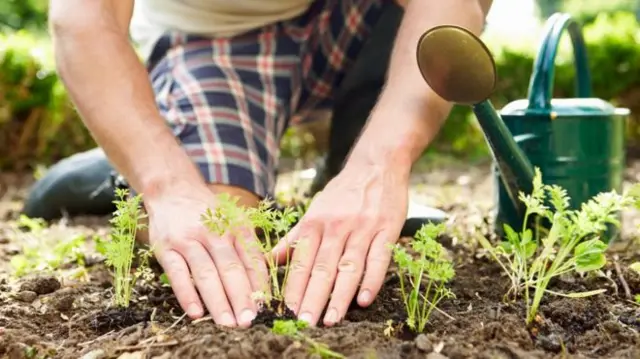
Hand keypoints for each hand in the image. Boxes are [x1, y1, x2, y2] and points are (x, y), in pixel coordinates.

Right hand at [145, 183, 267, 327]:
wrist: (173, 189)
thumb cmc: (209, 213)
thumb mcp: (233, 221)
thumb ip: (247, 248)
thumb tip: (262, 285)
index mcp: (235, 227)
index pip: (251, 259)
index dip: (259, 285)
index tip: (265, 308)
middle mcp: (214, 232)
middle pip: (230, 268)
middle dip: (241, 297)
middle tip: (248, 321)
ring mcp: (188, 239)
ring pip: (206, 273)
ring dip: (218, 300)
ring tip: (227, 323)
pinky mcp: (166, 248)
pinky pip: (177, 273)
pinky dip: (187, 294)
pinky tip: (196, 313)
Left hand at [271, 162, 408, 325]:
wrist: (376, 165)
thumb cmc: (342, 192)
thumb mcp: (314, 211)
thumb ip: (294, 238)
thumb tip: (268, 260)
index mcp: (315, 223)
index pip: (302, 261)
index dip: (294, 287)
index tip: (286, 312)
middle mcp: (336, 227)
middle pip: (322, 267)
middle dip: (312, 297)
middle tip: (305, 323)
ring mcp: (363, 229)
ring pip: (349, 266)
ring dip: (340, 295)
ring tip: (331, 319)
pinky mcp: (387, 230)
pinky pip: (379, 258)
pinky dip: (372, 280)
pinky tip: (364, 299)